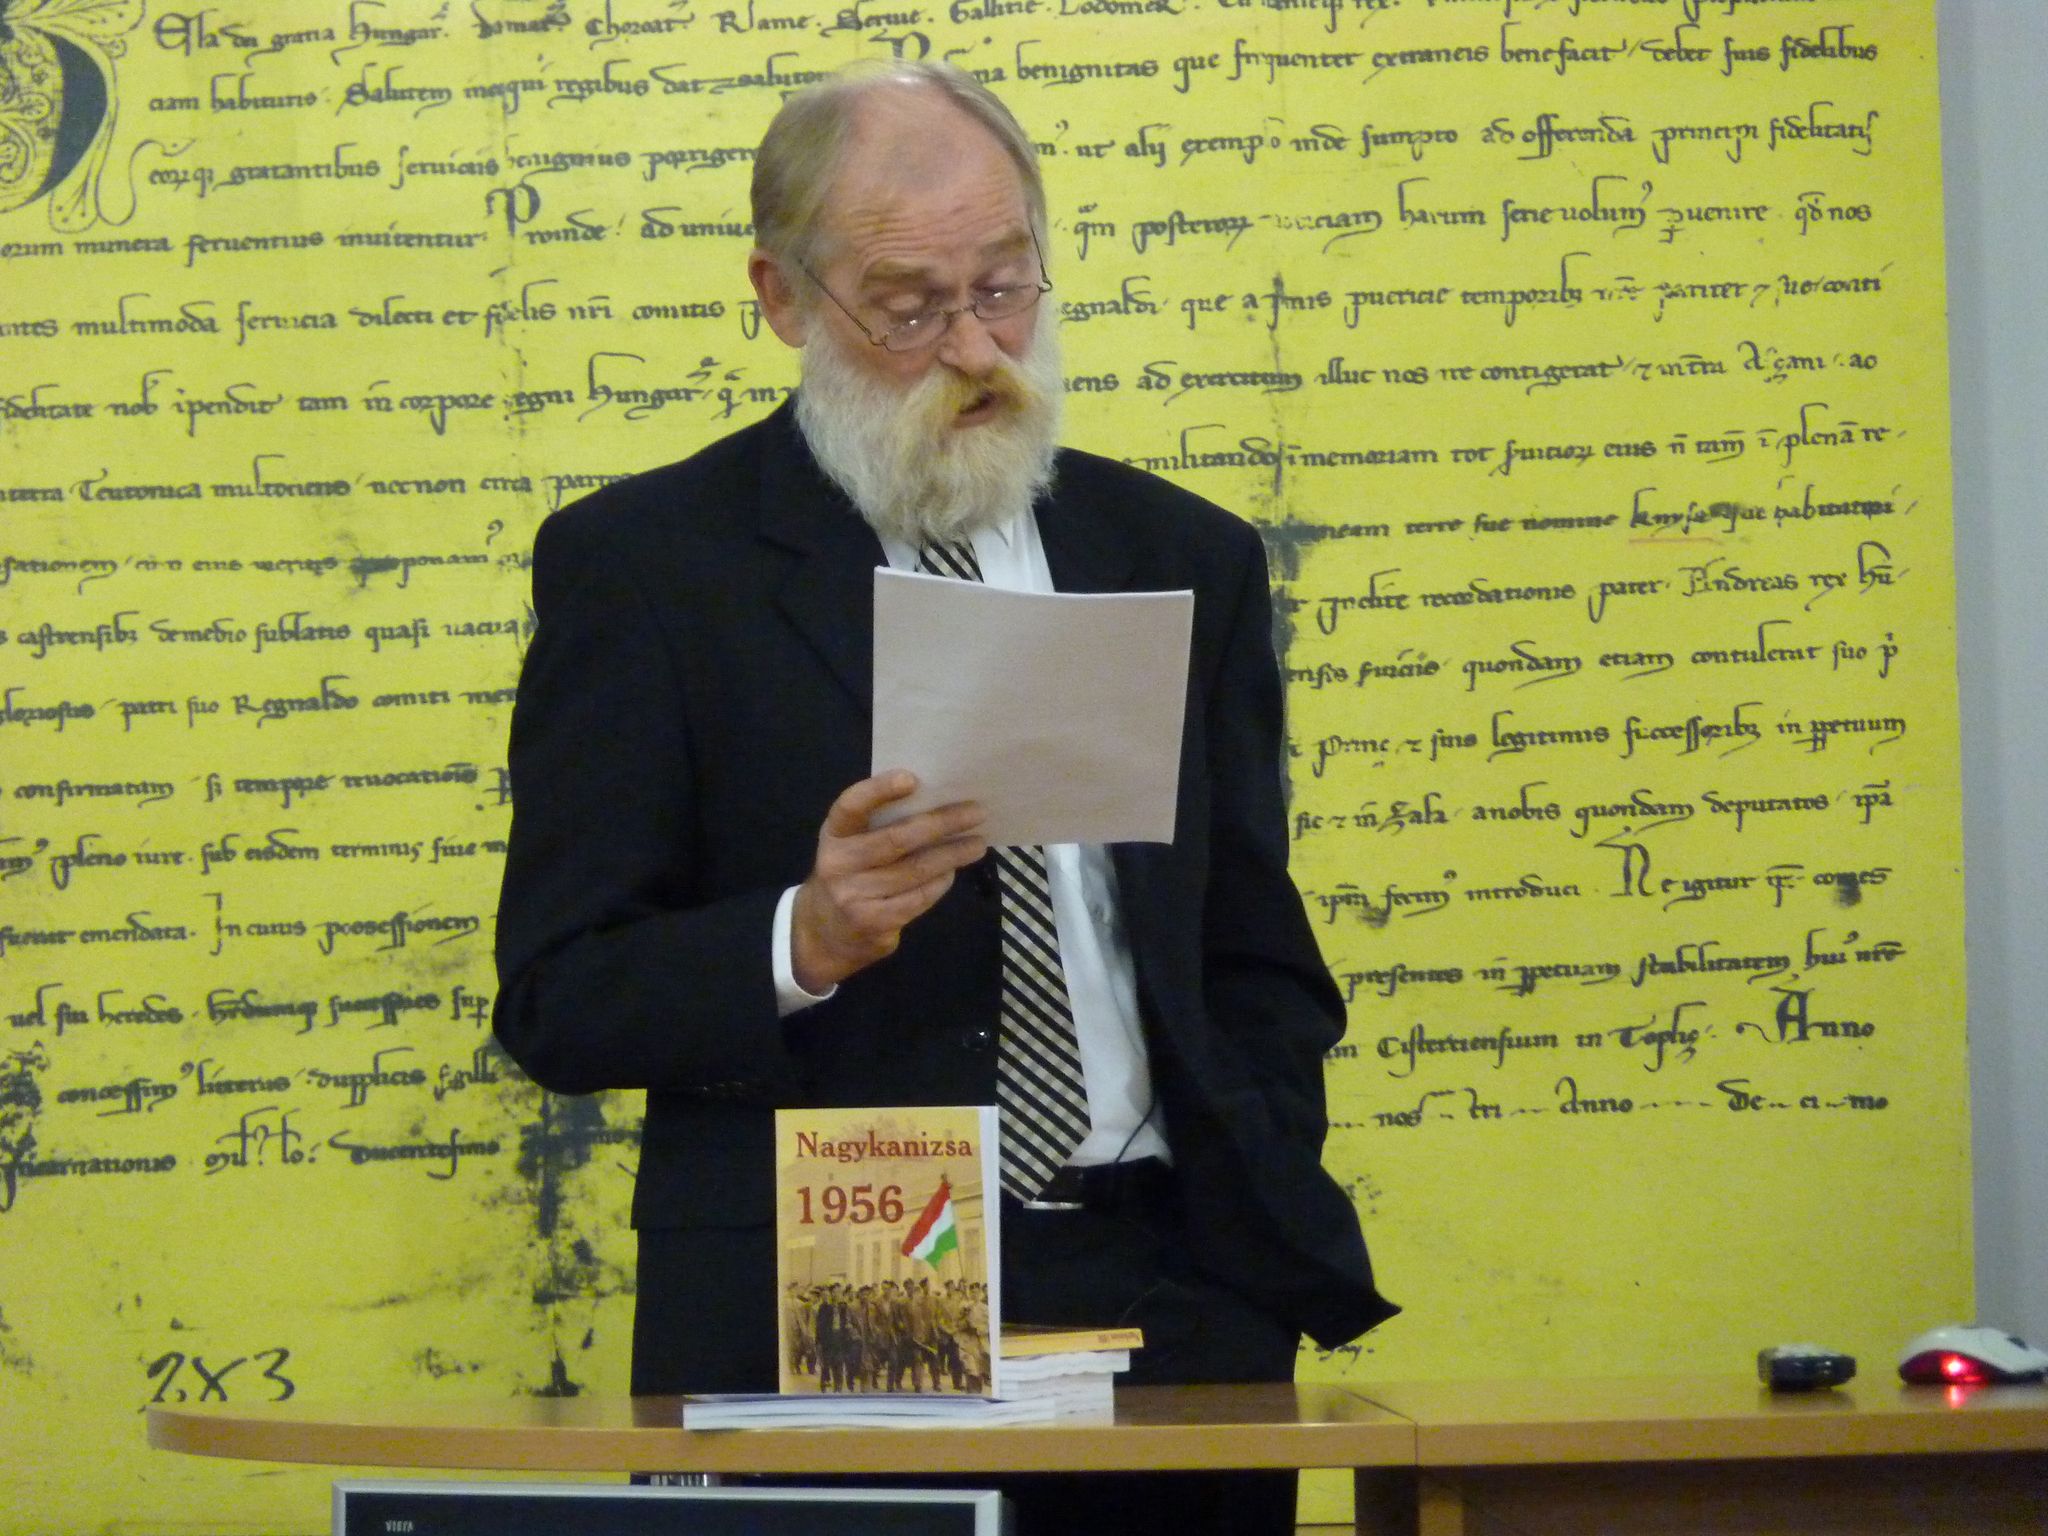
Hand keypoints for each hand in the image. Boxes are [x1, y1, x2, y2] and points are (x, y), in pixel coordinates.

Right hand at [791, 771, 986, 992]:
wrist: (824, 933)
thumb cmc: (850, 875)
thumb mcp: (851, 846)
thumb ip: (879, 825)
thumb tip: (937, 802)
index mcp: (833, 835)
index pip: (851, 806)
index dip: (879, 790)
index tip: (912, 778)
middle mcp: (838, 864)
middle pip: (896, 839)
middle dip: (941, 823)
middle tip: (976, 812)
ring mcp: (853, 896)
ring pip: (914, 870)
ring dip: (952, 855)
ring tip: (976, 844)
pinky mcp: (873, 922)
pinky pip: (917, 898)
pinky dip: (940, 883)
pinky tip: (952, 872)